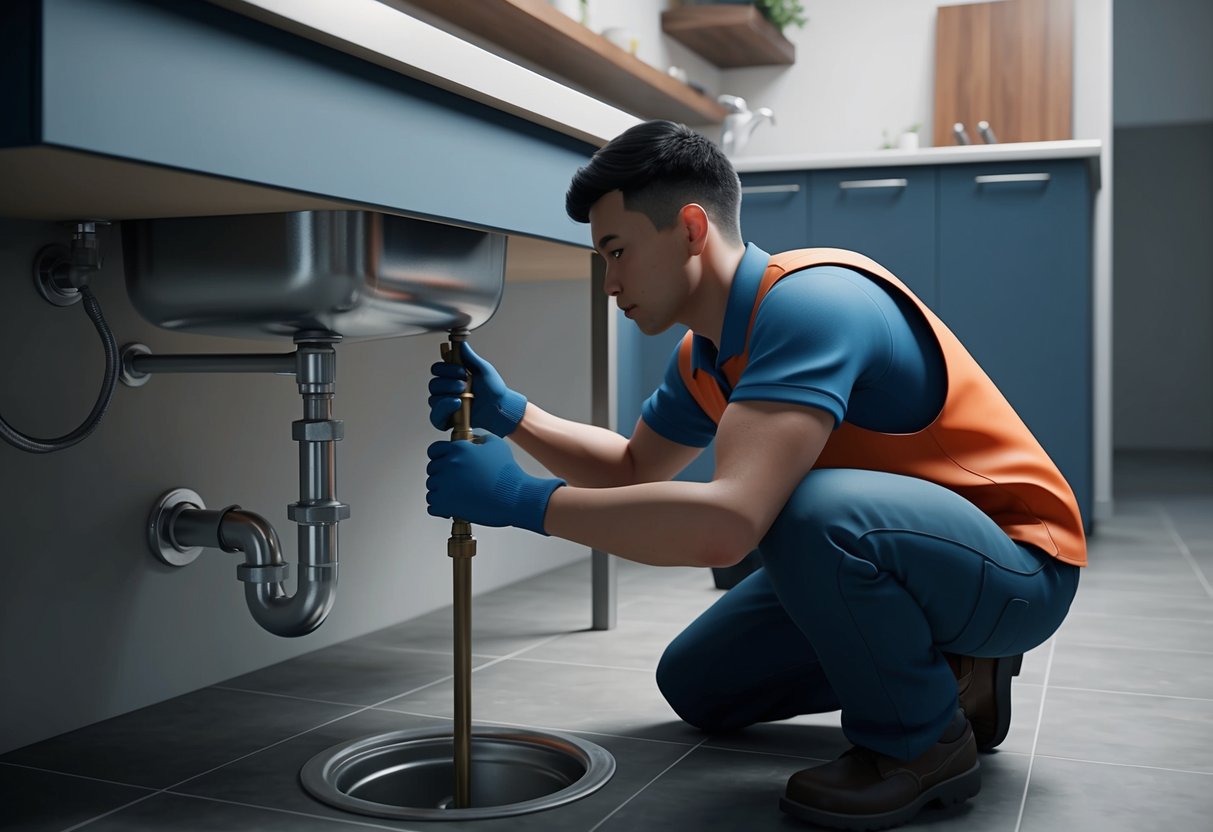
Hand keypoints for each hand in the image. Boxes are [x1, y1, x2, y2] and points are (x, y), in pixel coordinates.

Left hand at [426, 434, 564, 534]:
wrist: (515, 496)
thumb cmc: (508, 474)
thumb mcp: (497, 445)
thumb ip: (480, 436)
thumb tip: (472, 436)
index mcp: (458, 449)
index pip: (434, 450)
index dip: (438, 457)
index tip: (443, 464)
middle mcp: (449, 464)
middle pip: (432, 470)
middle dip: (442, 476)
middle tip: (455, 483)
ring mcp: (445, 485)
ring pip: (431, 489)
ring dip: (441, 493)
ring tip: (457, 496)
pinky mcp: (446, 504)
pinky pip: (432, 506)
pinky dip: (440, 508)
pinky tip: (451, 508)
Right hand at [428, 342, 526, 435]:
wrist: (501, 407)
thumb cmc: (494, 390)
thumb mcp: (483, 369)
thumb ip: (470, 357)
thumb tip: (461, 344)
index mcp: (453, 376)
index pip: (437, 369)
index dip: (446, 369)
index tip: (461, 371)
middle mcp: (447, 389)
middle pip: (433, 384)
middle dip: (448, 384)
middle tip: (464, 385)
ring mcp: (447, 404)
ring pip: (433, 399)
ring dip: (447, 397)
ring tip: (463, 397)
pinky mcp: (448, 418)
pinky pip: (436, 417)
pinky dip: (444, 410)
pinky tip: (456, 405)